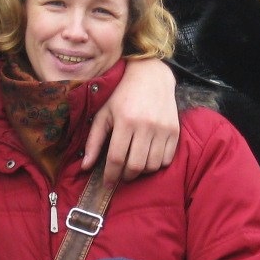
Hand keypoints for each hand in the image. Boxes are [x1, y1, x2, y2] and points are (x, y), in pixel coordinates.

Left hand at [84, 57, 179, 183]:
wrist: (151, 75)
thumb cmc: (122, 94)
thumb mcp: (103, 113)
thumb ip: (93, 140)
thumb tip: (85, 167)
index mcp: (124, 121)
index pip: (116, 158)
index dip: (110, 175)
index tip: (107, 183)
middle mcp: (145, 126)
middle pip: (135, 166)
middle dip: (126, 176)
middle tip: (121, 175)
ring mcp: (162, 128)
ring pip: (152, 165)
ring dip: (141, 172)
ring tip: (134, 165)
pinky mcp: (175, 130)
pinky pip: (167, 159)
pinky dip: (157, 164)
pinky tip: (148, 157)